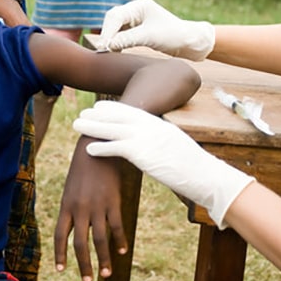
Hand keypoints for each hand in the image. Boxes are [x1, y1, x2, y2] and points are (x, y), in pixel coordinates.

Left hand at [54, 135, 127, 280]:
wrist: (98, 144)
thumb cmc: (84, 165)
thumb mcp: (73, 186)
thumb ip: (73, 206)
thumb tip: (74, 226)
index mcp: (66, 204)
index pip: (60, 236)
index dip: (60, 254)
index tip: (61, 270)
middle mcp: (80, 208)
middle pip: (80, 244)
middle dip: (83, 265)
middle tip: (86, 280)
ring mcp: (97, 206)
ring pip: (99, 240)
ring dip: (103, 259)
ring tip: (106, 273)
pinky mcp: (113, 201)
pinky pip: (116, 227)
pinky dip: (119, 241)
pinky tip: (122, 250)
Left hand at [73, 101, 254, 228]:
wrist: (204, 174)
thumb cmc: (193, 166)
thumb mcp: (175, 145)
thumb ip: (161, 140)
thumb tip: (155, 143)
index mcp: (159, 123)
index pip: (132, 111)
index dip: (113, 108)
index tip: (99, 106)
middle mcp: (151, 127)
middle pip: (118, 116)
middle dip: (98, 114)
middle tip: (82, 112)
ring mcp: (146, 139)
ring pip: (113, 129)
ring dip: (93, 127)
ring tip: (77, 125)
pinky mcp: (143, 154)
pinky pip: (116, 148)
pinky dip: (101, 147)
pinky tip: (88, 149)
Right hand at [99, 0, 215, 60]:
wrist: (190, 43)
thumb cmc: (174, 36)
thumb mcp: (150, 37)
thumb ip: (128, 39)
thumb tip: (107, 46)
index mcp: (140, 6)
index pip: (116, 16)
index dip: (107, 31)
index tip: (103, 47)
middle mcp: (136, 10)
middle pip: (112, 20)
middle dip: (106, 35)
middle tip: (101, 51)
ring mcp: (136, 20)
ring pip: (115, 28)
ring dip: (110, 39)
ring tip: (106, 53)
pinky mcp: (136, 30)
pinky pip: (120, 35)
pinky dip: (115, 42)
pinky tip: (113, 52)